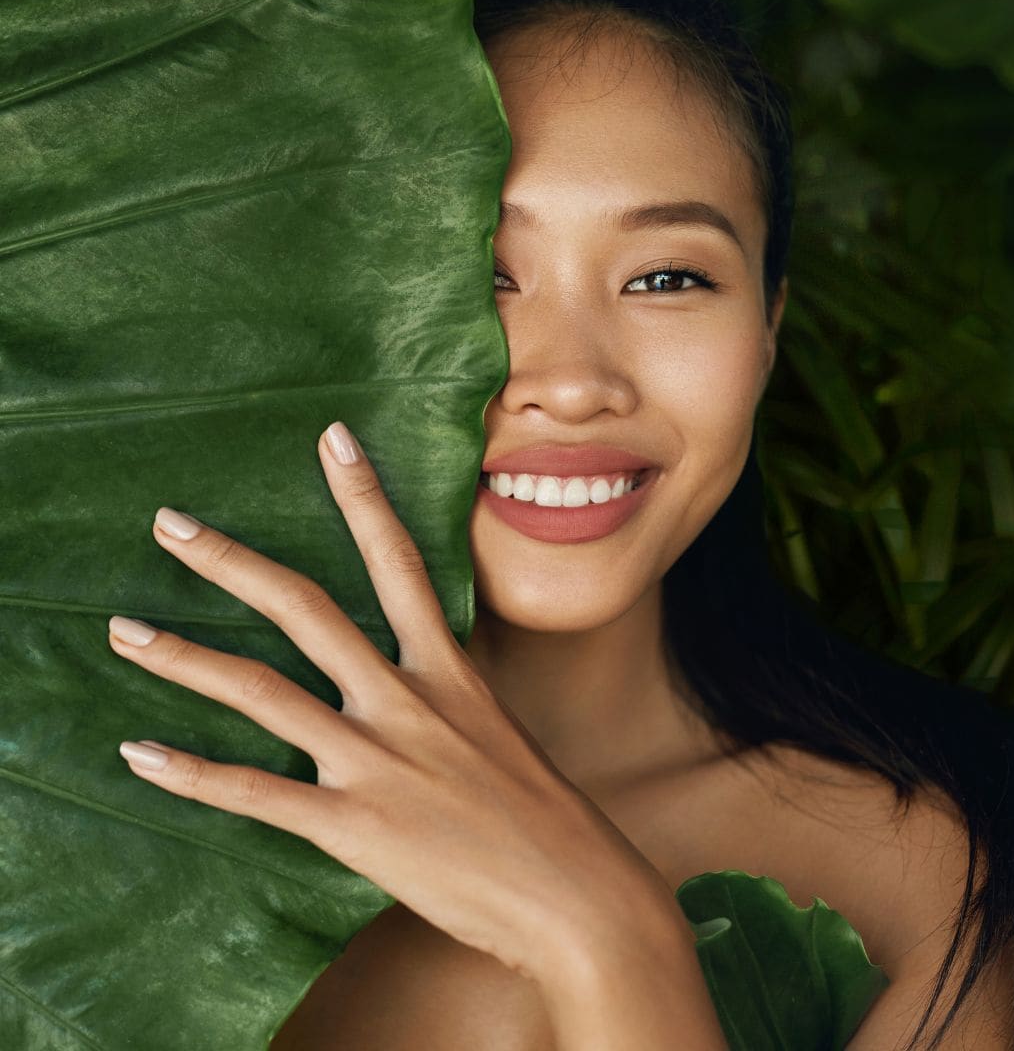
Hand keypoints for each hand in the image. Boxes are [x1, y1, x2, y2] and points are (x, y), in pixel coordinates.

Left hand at [108, 421, 677, 986]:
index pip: (401, 561)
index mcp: (448, 671)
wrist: (573, 892)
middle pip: (306, 608)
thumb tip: (414, 680)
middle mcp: (406, 700)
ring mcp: (376, 761)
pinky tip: (140, 753)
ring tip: (123, 629)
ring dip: (184, 658)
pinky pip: (254, 793)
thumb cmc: (542, 813)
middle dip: (232, 561)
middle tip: (169, 524)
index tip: (332, 438)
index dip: (365, 495)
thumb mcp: (497, 731)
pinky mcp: (353, 826)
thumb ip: (446, 696)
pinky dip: (191, 773)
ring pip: (262, 692)